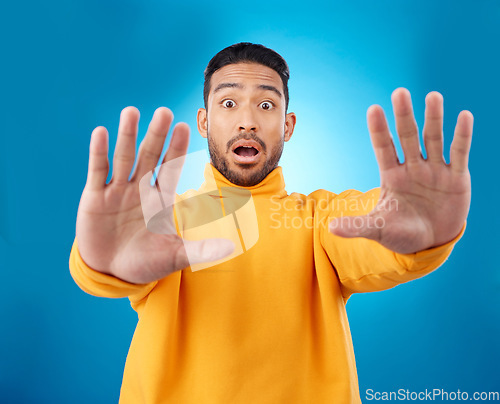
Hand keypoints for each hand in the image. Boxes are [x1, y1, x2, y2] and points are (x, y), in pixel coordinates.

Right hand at [76, 107, 233, 283]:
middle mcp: (139, 189)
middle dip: (156, 135)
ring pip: (123, 158)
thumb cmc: (145, 263)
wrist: (112, 272)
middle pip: (149, 157)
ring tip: (131, 111)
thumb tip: (232, 249)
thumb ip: (201, 251)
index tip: (184, 127)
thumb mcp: (175, 257)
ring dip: (127, 135)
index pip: (170, 169)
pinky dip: (98, 152)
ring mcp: (116, 191)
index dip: (176, 149)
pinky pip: (97, 171)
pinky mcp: (94, 197)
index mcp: (160, 199)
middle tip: (164, 111)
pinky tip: (101, 132)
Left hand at [329, 88, 472, 253]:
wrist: (429, 243)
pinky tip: (464, 116)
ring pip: (434, 139)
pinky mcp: (456, 178)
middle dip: (403, 116)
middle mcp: (412, 168)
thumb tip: (330, 228)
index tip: (373, 108)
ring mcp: (434, 170)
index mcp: (391, 176)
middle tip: (399, 92)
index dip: (379, 129)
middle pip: (407, 137)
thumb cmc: (400, 233)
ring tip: (432, 96)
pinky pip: (460, 153)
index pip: (383, 148)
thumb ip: (357, 226)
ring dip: (434, 119)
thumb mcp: (378, 229)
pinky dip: (462, 136)